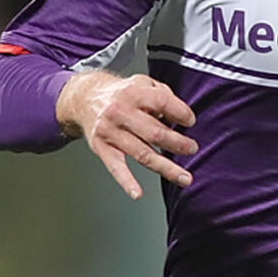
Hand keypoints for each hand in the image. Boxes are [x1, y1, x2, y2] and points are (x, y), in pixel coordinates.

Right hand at [60, 73, 196, 198]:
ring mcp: (111, 132)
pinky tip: (137, 193)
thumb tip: (181, 116)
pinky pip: (116, 168)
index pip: (162, 102)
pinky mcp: (102, 149)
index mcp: (134, 93)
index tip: (190, 121)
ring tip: (184, 178)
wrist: (85, 99)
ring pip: (143, 154)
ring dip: (167, 168)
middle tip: (192, 148)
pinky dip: (126, 182)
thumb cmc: (121, 94)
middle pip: (155, 133)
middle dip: (178, 143)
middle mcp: (120, 113)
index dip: (180, 113)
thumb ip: (163, 95)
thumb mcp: (143, 83)